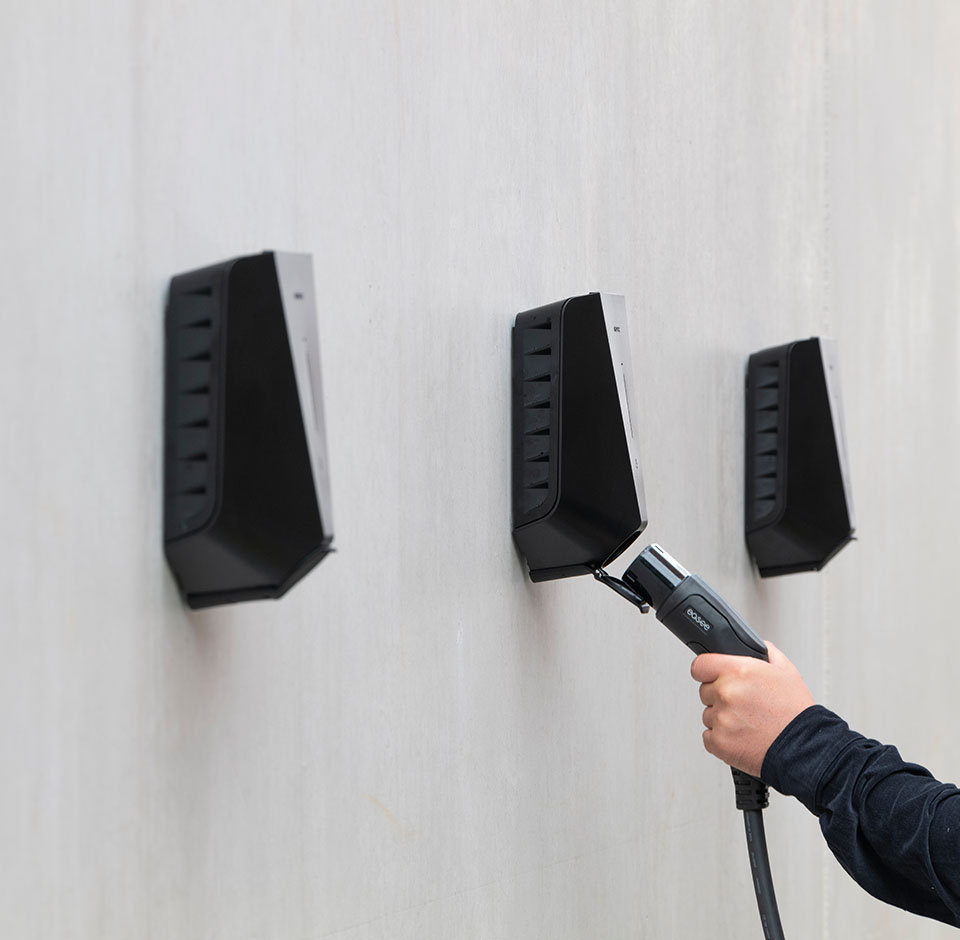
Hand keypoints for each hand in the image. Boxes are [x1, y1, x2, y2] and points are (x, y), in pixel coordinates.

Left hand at [690, 641, 814, 777]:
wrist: (805, 749)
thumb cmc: (796, 712)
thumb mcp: (786, 670)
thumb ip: (765, 652)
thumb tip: (757, 646)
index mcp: (737, 671)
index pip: (700, 665)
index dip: (707, 671)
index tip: (712, 677)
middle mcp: (726, 692)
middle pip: (705, 691)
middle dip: (720, 696)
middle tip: (744, 704)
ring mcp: (721, 719)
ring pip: (708, 715)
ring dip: (722, 718)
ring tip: (748, 722)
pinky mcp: (719, 742)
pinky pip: (709, 737)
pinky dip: (722, 739)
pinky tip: (742, 737)